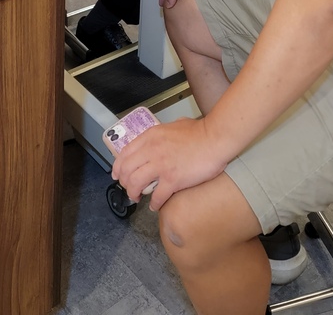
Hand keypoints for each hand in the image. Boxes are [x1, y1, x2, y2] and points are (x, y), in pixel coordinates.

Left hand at [111, 117, 227, 210]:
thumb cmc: (199, 131)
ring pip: (135, 184)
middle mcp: (151, 150)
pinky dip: (154, 204)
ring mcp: (161, 165)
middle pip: (126, 170)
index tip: (117, 175)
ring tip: (137, 199)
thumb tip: (161, 140)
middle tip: (129, 189)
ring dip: (134, 194)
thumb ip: (163, 133)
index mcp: (151, 136)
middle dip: (124, 183)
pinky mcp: (172, 179)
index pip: (125, 153)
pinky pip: (157, 196)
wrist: (215, 139)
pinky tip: (155, 206)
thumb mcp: (174, 125)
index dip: (118, 167)